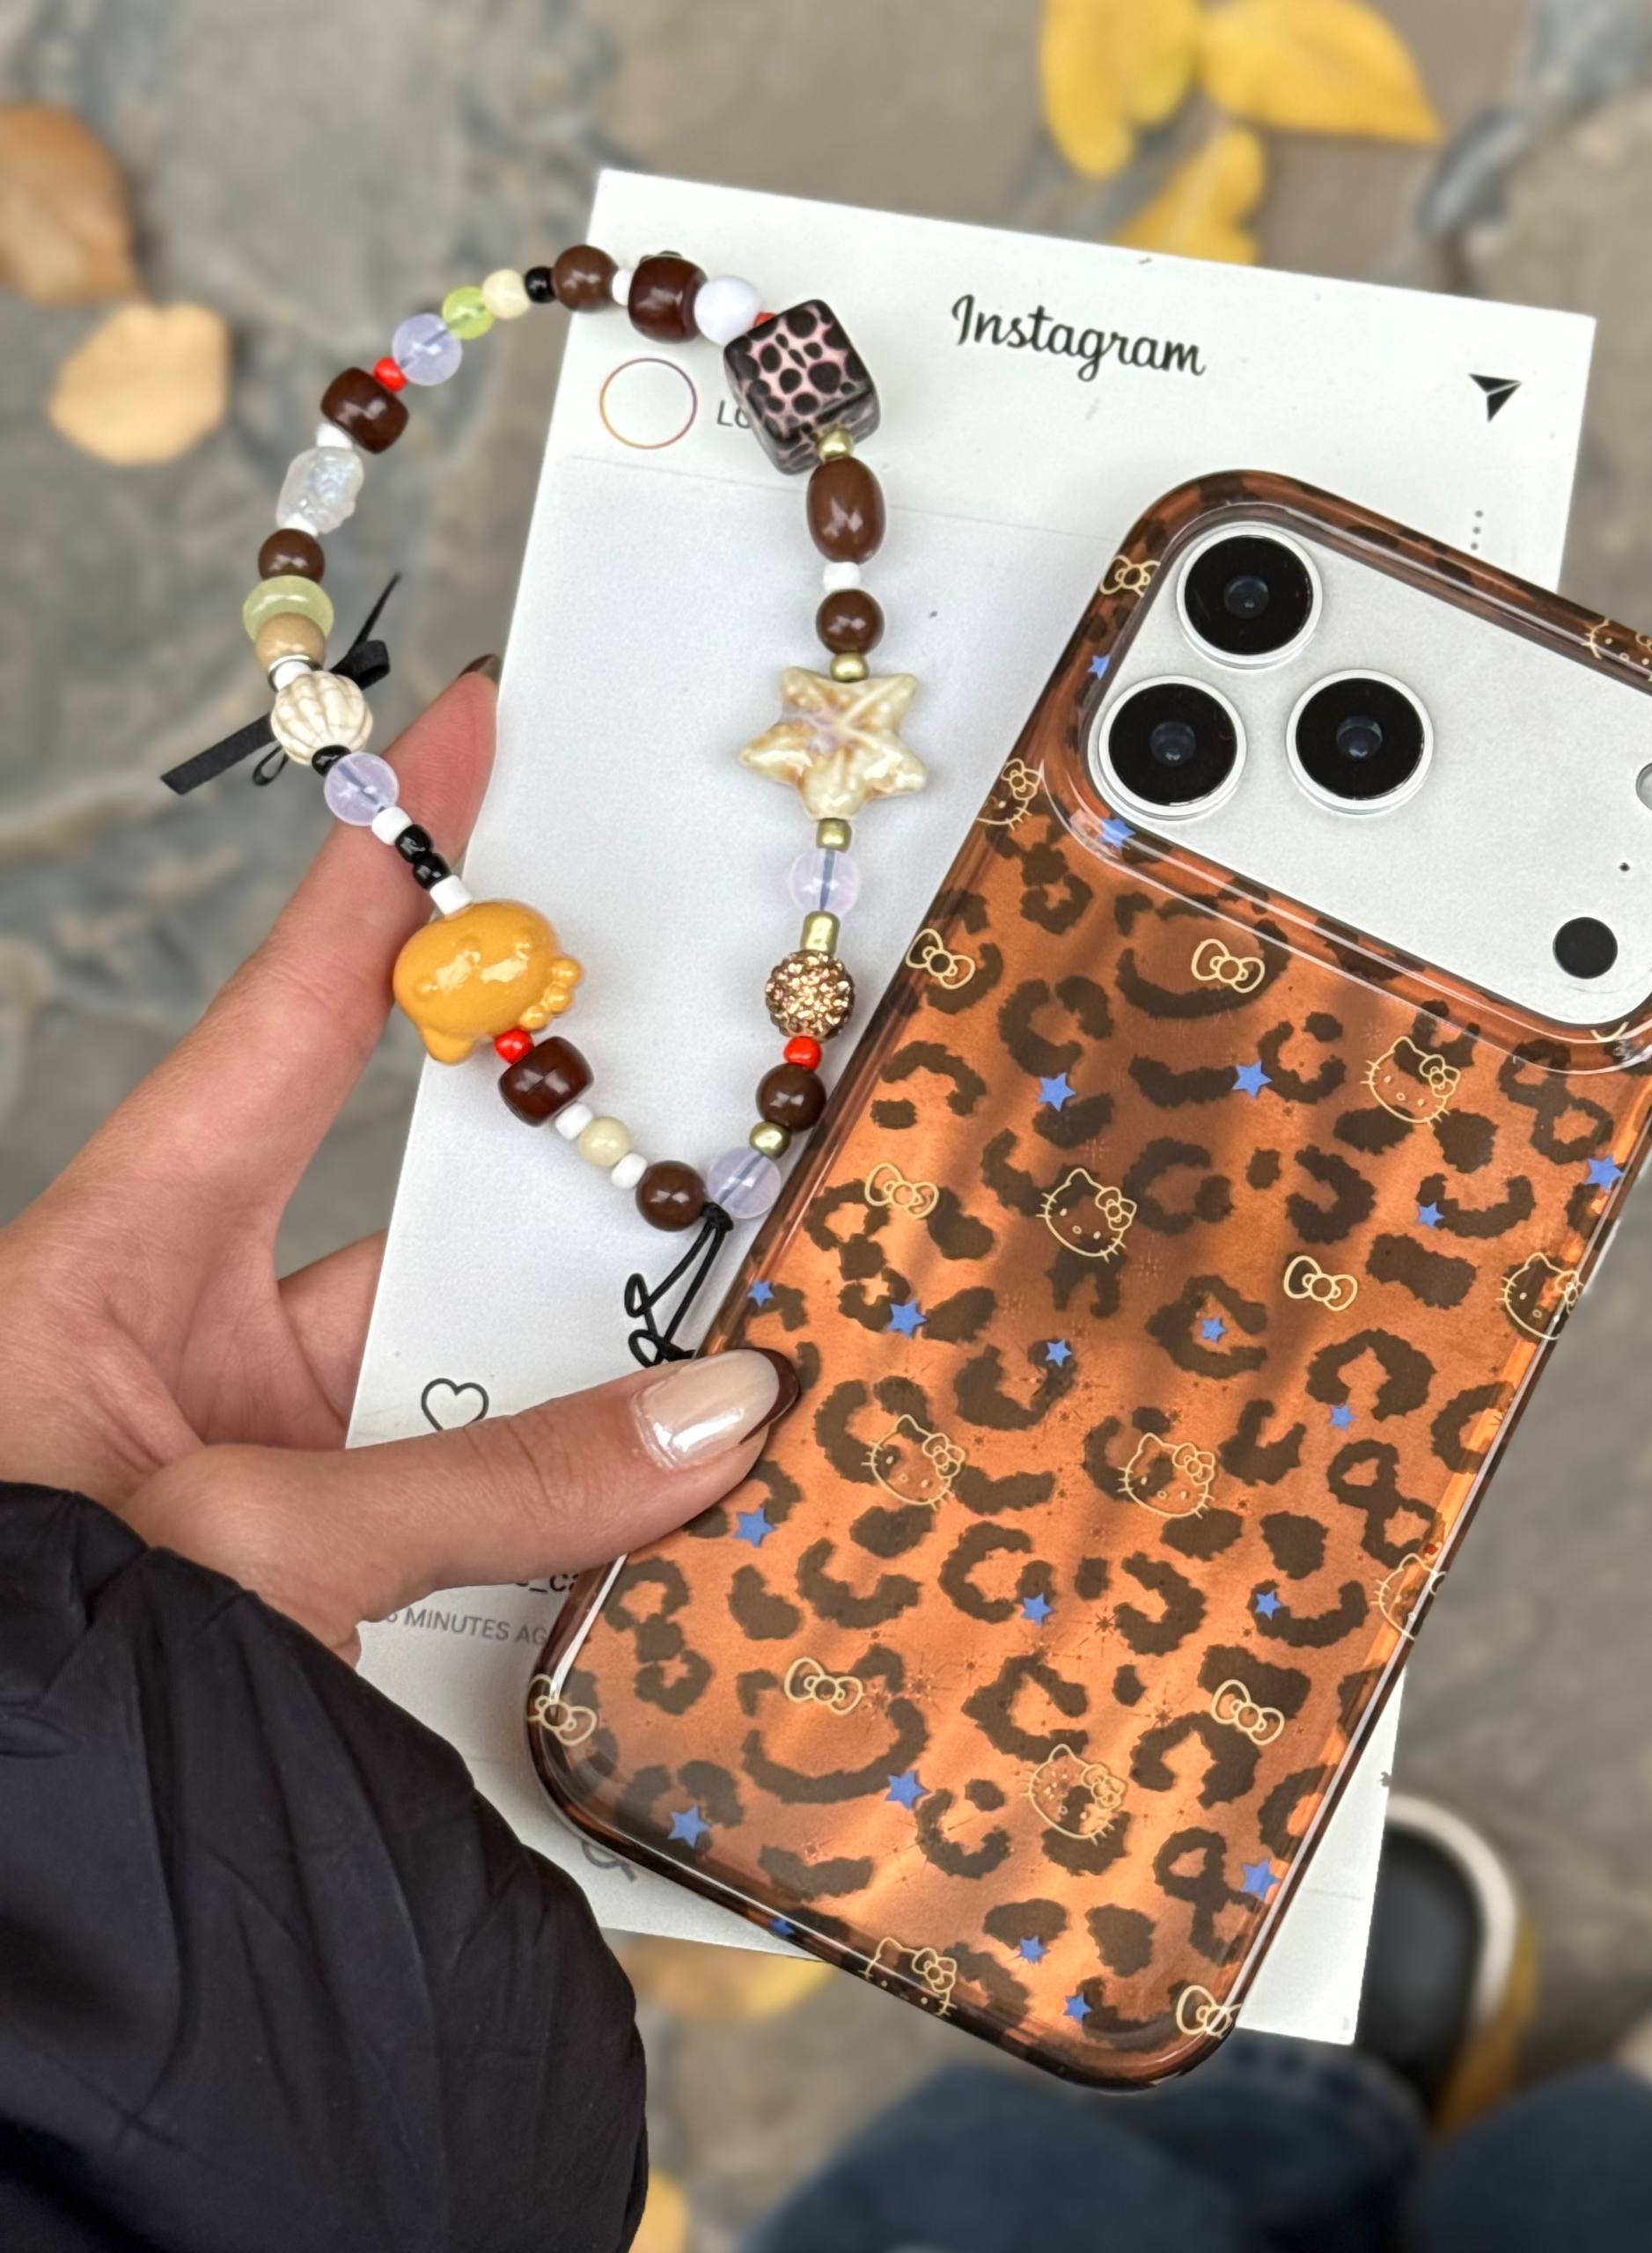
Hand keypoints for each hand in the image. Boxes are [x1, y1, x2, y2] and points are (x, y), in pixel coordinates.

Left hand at [0, 670, 790, 1658]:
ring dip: (596, 1413)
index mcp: (102, 1274)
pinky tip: (678, 1517)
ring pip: (477, 1400)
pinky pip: (482, 1518)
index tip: (475, 736)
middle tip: (721, 1162)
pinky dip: (575, 1524)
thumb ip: (486, 1487)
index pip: (278, 1033)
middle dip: (572, 1235)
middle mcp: (194, 1355)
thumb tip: (720, 1418)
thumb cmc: (8, 1657)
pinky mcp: (327, 1579)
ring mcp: (269, 1474)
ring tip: (732, 1382)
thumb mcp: (241, 1545)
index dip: (382, 885)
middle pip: (428, 1246)